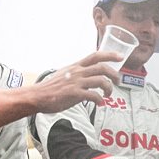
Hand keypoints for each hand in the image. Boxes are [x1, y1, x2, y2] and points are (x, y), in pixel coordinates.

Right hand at [0, 51, 118, 123]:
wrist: (38, 96)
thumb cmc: (51, 88)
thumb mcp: (65, 74)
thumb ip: (77, 73)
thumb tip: (88, 76)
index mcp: (76, 66)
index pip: (95, 56)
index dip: (110, 55)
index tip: (121, 57)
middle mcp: (77, 72)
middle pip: (102, 68)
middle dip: (114, 74)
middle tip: (118, 81)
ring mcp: (76, 82)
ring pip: (101, 81)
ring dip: (109, 88)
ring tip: (108, 95)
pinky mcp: (74, 94)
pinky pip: (93, 95)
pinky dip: (99, 100)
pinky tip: (99, 104)